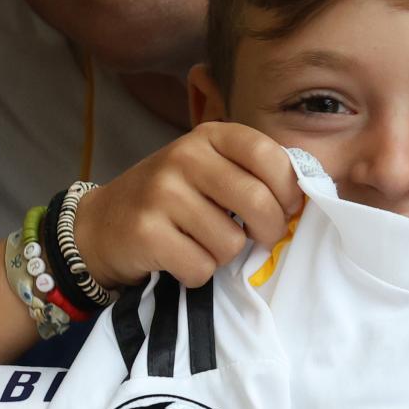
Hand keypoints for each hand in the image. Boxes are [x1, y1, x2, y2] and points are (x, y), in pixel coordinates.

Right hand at [73, 123, 302, 289]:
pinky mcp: (146, 232)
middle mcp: (184, 156)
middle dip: (268, 231)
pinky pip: (200, 268)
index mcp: (209, 135)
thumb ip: (252, 173)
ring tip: (201, 243)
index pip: (271, 155)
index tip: (287, 207)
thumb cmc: (172, 199)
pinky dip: (196, 273)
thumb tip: (306, 199)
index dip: (289, 190)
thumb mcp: (209, 169)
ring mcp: (162, 193)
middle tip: (256, 237)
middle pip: (259, 202)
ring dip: (224, 255)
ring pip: (231, 243)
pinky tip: (179, 259)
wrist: (102, 224)